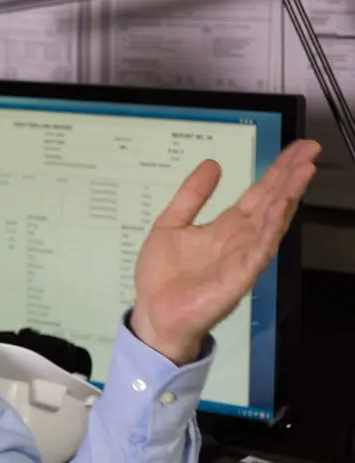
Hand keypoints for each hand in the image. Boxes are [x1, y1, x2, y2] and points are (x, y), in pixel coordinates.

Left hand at [130, 139, 321, 364]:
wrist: (153, 313)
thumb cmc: (162, 276)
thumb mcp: (170, 224)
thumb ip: (192, 196)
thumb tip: (212, 164)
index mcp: (226, 228)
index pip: (258, 194)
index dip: (276, 171)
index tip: (296, 149)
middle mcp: (240, 239)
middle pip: (272, 201)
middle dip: (290, 175)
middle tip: (309, 149)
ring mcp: (243, 257)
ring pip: (271, 221)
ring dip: (287, 195)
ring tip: (303, 170)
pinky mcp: (238, 276)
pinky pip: (259, 249)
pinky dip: (269, 227)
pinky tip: (280, 206)